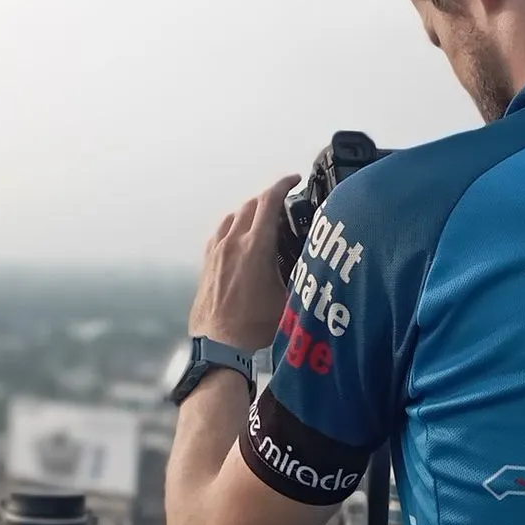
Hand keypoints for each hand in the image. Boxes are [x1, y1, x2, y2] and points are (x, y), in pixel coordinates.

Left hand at [188, 174, 301, 350]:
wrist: (219, 343)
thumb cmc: (254, 326)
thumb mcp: (289, 298)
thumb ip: (302, 275)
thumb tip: (317, 263)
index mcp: (255, 247)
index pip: (269, 201)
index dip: (283, 185)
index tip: (294, 180)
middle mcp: (233, 243)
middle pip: (251, 205)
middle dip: (269, 199)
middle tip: (284, 205)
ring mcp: (216, 251)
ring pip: (233, 216)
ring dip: (249, 212)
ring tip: (263, 221)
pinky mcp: (207, 262)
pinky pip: (220, 232)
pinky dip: (233, 227)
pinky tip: (240, 239)